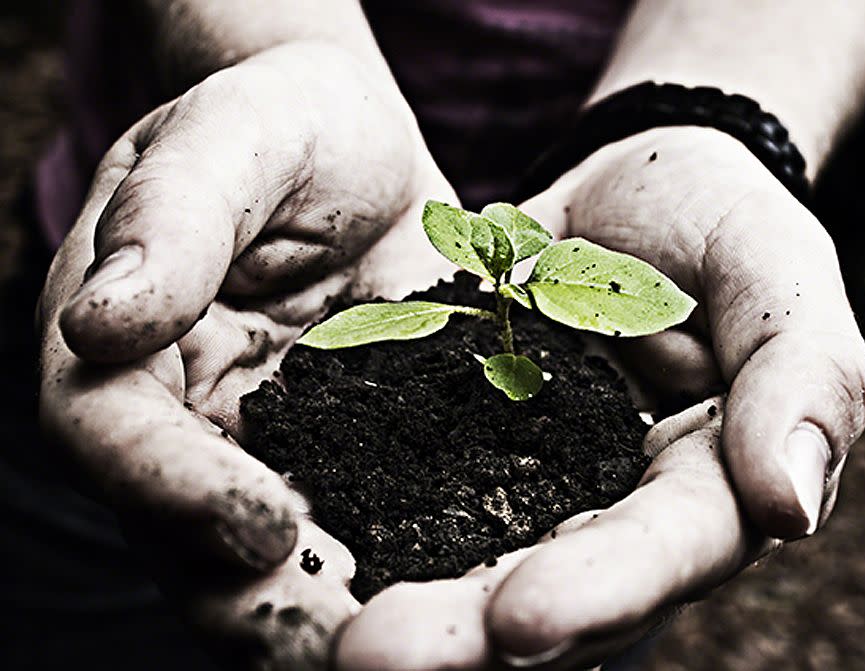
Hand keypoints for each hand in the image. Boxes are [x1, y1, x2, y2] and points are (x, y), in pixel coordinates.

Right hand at [38, 41, 454, 668]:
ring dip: (344, 621)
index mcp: (127, 347)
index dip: (173, 490)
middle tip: (360, 652)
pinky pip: (372, 527)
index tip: (264, 528)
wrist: (357, 147)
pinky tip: (475, 597)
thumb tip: (101, 317)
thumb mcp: (231, 137)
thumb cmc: (282, 126)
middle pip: (193, 539)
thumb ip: (171, 216)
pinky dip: (412, 571)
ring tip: (427, 654)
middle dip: (268, 606)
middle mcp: (188, 425)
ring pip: (282, 564)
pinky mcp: (356, 458)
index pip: (113, 435)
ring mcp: (273, 454)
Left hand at [334, 126, 864, 668]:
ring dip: (398, 601)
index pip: (659, 553)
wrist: (630, 185)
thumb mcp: (777, 277)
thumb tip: (791, 502)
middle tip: (373, 657)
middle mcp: (605, 509)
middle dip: (465, 632)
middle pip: (543, 588)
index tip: (519, 620)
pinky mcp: (453, 434)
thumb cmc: (719, 224)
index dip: (599, 591)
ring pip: (463, 557)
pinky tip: (287, 539)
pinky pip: (404, 486)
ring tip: (319, 631)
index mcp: (700, 486)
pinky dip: (354, 520)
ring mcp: (522, 479)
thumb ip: (801, 377)